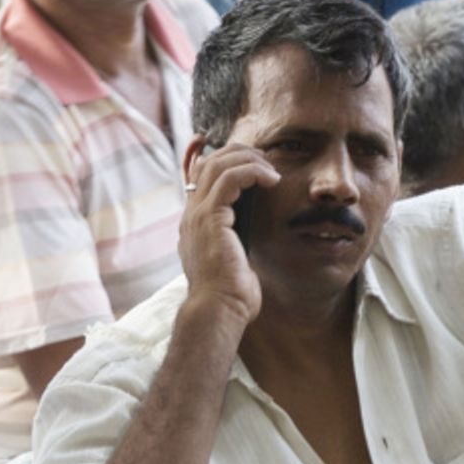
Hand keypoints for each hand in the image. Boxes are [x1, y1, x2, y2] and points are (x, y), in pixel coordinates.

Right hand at [176, 142, 267, 326]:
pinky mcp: (211, 218)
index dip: (227, 161)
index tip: (256, 165)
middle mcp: (191, 214)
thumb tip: (250, 233)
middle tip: (266, 161)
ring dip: (249, 160)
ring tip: (271, 170)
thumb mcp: (232, 260)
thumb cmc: (229, 295)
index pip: (202, 176)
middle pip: (209, 162)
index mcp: (194, 223)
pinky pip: (230, 178)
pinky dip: (253, 172)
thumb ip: (235, 240)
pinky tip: (271, 180)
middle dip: (240, 154)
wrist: (218, 310)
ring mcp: (198, 215)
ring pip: (218, 164)